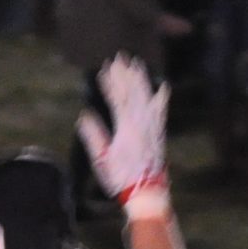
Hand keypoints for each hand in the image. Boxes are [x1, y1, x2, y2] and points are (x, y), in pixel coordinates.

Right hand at [76, 56, 170, 218]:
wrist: (147, 192)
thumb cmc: (121, 178)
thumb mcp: (102, 159)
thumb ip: (94, 136)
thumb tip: (84, 116)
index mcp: (126, 127)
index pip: (117, 98)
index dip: (110, 83)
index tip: (103, 68)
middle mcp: (142, 123)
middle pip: (133, 92)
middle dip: (125, 73)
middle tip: (119, 57)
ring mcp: (152, 126)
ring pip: (147, 96)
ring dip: (141, 79)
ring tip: (136, 63)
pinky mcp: (159, 132)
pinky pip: (161, 109)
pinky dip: (161, 97)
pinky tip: (162, 86)